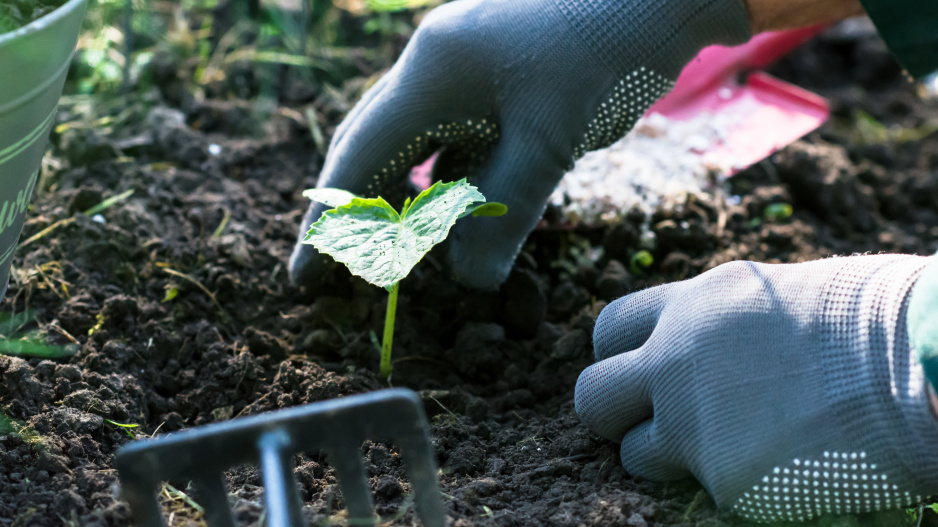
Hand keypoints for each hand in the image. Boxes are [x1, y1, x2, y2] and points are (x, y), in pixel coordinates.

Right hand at [290, 0, 750, 289]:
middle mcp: (435, 63)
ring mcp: (466, 63)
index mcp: (431, 72)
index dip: (330, 220)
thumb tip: (470, 282)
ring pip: (419, 141)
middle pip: (375, 143)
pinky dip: (458, 176)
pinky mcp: (497, 72)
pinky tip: (474, 207)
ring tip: (410, 248)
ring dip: (413, 195)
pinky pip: (459, 132)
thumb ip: (503, 214)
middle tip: (347, 264)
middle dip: (359, 206)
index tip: (306, 273)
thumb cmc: (605, 54)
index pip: (359, 156)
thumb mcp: (550, 142)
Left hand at [575, 255, 937, 521]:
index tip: (642, 369)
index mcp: (689, 306)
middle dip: (614, 413)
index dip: (618, 355)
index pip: (609, 329)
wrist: (911, 362)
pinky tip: (774, 463)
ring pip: (631, 454)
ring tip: (722, 447)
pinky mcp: (720, 475)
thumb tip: (708, 344)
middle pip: (592, 396)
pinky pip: (699, 488)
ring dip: (661, 457)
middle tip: (652, 420)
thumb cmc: (864, 320)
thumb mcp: (772, 296)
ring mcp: (690, 420)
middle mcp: (673, 361)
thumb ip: (721, 322)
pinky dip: (727, 482)